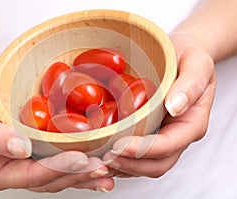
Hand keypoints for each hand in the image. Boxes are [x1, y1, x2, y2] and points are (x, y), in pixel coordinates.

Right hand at [0, 64, 113, 191]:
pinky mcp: (38, 152)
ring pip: (60, 176)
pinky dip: (81, 166)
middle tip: (103, 167)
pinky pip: (61, 163)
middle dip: (78, 175)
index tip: (80, 158)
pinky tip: (99, 164)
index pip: (31, 175)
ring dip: (85, 175)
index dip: (57, 168)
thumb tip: (20, 150)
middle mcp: (15, 171)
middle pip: (50, 180)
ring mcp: (28, 164)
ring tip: (108, 170)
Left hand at [102, 32, 215, 177]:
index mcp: (192, 123)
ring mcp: (164, 137)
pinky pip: (137, 156)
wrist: (183, 56)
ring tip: (99, 162)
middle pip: (157, 164)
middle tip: (104, 158)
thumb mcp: (196, 64)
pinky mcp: (150, 134)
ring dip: (122, 167)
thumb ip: (189, 85)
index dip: (143, 150)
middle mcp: (178, 136)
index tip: (119, 146)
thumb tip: (175, 107)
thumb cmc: (190, 58)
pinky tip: (102, 154)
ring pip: (145, 165)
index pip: (169, 145)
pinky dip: (120, 160)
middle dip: (130, 165)